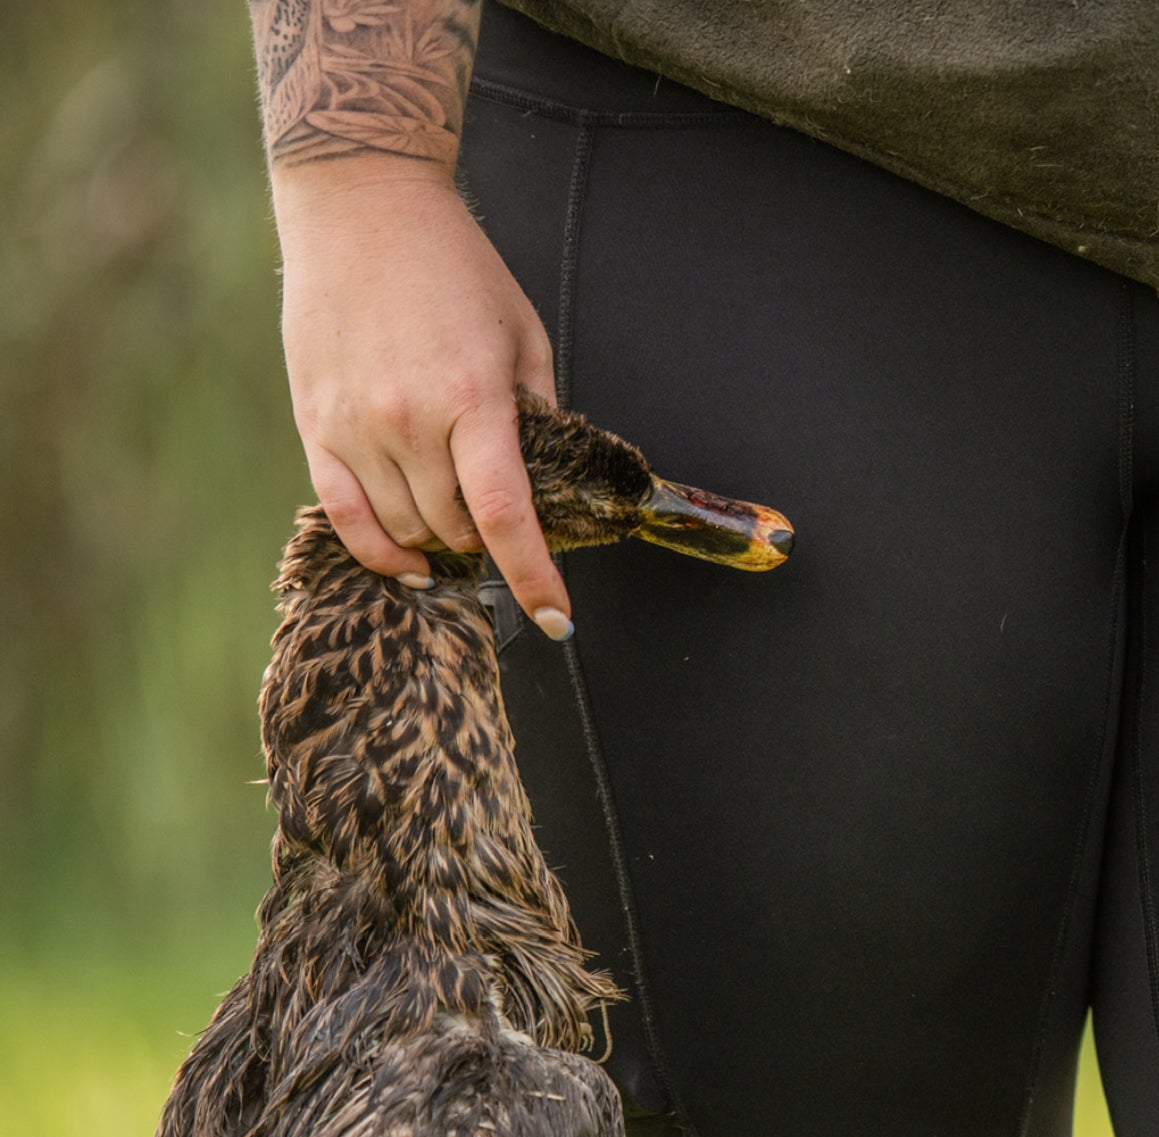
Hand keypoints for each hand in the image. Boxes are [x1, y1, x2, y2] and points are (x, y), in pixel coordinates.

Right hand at [271, 163, 572, 636]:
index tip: (557, 618)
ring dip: (439, 544)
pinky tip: (407, 565)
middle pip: (454, 528)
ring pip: (403, 528)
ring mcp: (354, 424)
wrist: (363, 209)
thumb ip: (539, 415)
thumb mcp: (523, 335)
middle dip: (489, 546)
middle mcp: (409, 421)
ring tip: (461, 533)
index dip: (535, 577)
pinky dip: (377, 549)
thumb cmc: (458, 268)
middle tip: (507, 537)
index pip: (506, 516)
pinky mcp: (315, 421)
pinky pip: (342, 512)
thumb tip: (552, 486)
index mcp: (473, 399)